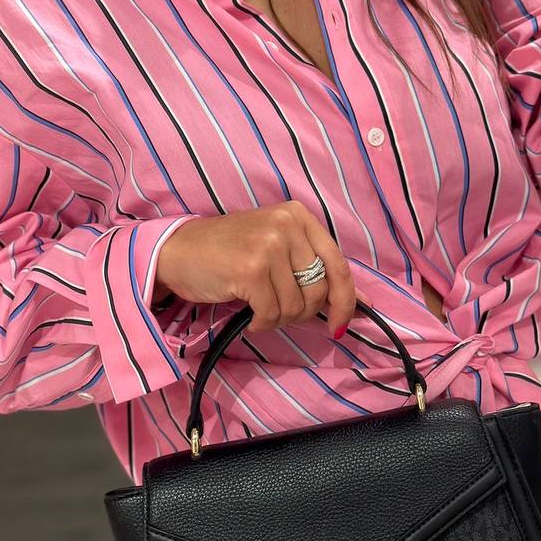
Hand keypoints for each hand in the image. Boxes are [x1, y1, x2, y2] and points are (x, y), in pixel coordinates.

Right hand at [155, 202, 373, 337]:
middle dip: (304, 312)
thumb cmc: (228, 252)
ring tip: (259, 309)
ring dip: (279, 318)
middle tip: (279, 312)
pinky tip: (249, 316)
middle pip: (319, 289)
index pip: (339, 265)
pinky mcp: (251, 269)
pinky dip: (262, 323)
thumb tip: (363, 303)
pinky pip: (272, 313)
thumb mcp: (276, 247)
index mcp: (299, 216)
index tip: (342, 324)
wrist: (177, 250)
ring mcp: (269, 245)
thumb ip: (314, 268)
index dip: (346, 300)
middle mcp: (287, 225)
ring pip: (296, 305)